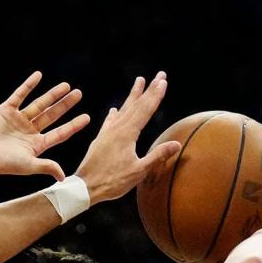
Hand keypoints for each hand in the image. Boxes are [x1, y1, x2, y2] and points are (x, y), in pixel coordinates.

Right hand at [0, 72, 89, 181]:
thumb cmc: (3, 163)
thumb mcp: (28, 165)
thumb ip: (47, 166)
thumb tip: (63, 177)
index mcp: (35, 145)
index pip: (59, 134)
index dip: (73, 126)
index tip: (86, 117)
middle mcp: (28, 132)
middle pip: (51, 116)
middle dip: (65, 105)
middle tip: (79, 94)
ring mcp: (18, 120)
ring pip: (38, 104)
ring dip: (52, 95)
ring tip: (66, 86)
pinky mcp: (6, 111)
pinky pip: (19, 95)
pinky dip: (28, 85)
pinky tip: (38, 76)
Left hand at [74, 72, 179, 205]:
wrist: (84, 187)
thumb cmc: (112, 182)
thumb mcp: (138, 171)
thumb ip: (157, 156)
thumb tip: (176, 144)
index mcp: (128, 133)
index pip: (146, 109)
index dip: (156, 95)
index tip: (163, 81)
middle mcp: (117, 128)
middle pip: (136, 104)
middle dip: (149, 89)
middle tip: (158, 75)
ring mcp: (107, 132)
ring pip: (123, 109)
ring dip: (132, 95)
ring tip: (139, 81)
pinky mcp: (100, 139)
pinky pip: (110, 121)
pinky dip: (114, 114)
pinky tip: (115, 110)